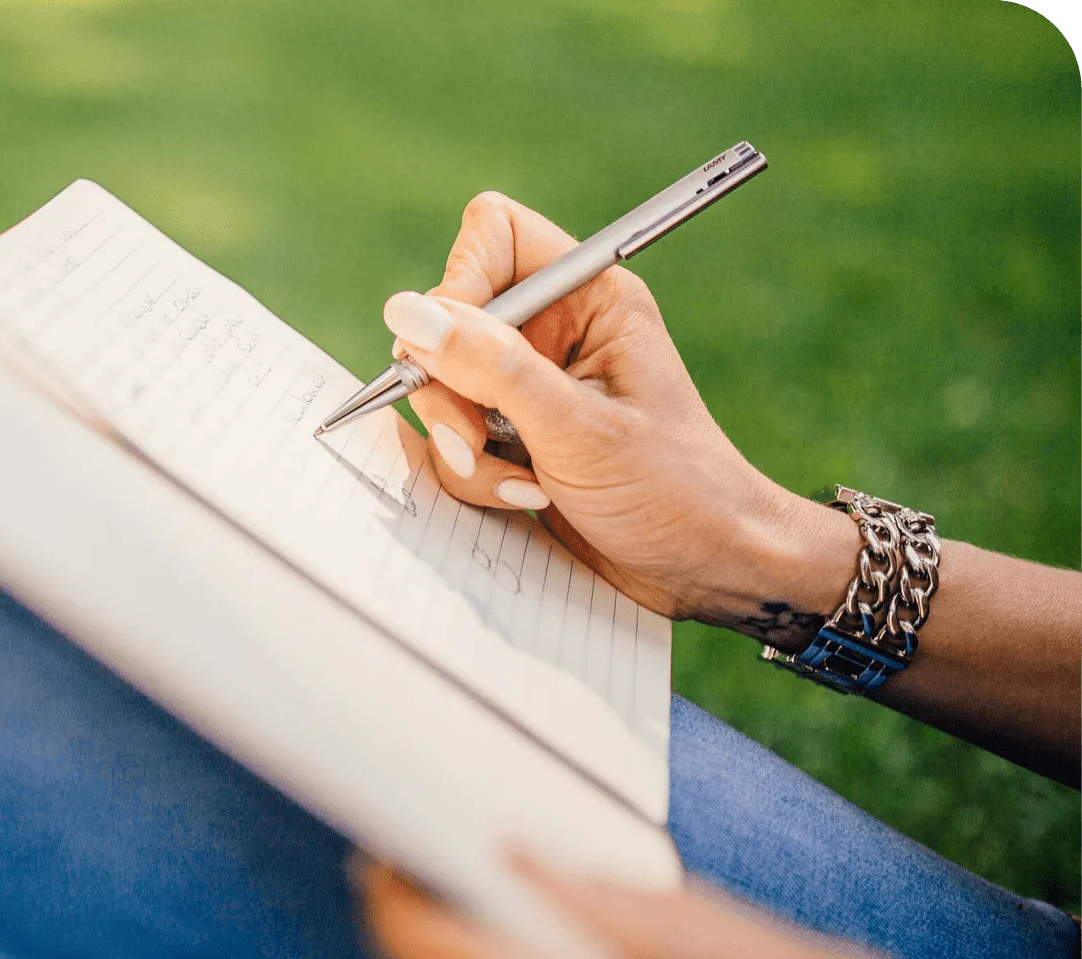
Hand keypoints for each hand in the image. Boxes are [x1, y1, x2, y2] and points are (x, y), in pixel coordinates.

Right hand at [383, 192, 856, 634]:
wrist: (705, 570)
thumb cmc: (673, 491)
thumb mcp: (576, 426)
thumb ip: (490, 366)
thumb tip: (406, 312)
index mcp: (588, 298)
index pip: (494, 235)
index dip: (460, 282)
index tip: (452, 346)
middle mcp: (554, 332)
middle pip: (448, 320)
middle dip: (451, 388)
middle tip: (478, 436)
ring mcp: (528, 387)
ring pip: (440, 388)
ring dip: (464, 445)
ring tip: (522, 483)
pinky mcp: (513, 437)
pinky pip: (453, 440)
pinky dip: (476, 476)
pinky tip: (528, 498)